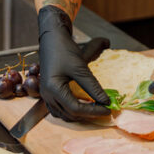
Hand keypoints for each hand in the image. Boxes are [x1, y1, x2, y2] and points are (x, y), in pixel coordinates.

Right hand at [36, 5, 111, 121]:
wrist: (52, 38)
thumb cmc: (64, 50)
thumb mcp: (80, 68)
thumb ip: (93, 87)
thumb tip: (106, 101)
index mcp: (53, 89)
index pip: (76, 109)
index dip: (93, 111)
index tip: (108, 109)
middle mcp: (47, 95)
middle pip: (70, 114)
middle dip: (88, 114)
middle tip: (104, 109)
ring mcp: (45, 95)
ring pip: (63, 115)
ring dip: (79, 115)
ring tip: (95, 109)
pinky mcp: (48, 92)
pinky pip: (59, 109)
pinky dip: (71, 111)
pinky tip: (81, 106)